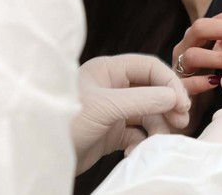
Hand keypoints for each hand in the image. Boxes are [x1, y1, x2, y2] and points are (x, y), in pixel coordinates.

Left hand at [72, 54, 190, 174]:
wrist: (39, 153)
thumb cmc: (65, 120)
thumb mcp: (106, 107)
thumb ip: (143, 100)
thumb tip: (175, 97)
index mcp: (108, 69)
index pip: (149, 67)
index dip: (169, 83)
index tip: (182, 104)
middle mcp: (112, 86)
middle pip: (152, 90)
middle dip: (168, 106)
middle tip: (180, 123)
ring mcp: (112, 109)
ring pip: (148, 113)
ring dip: (157, 127)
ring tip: (157, 142)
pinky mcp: (111, 132)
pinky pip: (138, 133)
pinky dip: (142, 142)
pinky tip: (136, 152)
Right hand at [171, 0, 221, 133]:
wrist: (184, 110)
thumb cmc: (206, 75)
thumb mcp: (221, 47)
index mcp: (199, 34)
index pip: (221, 17)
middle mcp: (186, 46)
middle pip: (201, 27)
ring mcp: (179, 68)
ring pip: (193, 55)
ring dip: (220, 56)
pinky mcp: (177, 90)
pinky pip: (185, 84)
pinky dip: (200, 81)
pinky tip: (217, 82)